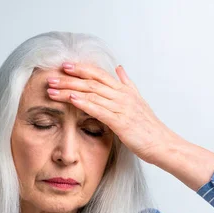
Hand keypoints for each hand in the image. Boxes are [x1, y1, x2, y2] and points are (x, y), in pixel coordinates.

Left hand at [46, 62, 181, 164]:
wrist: (162, 144)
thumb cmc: (149, 127)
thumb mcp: (138, 101)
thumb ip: (127, 84)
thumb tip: (119, 68)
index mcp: (125, 90)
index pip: (99, 74)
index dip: (81, 68)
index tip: (64, 66)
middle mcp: (122, 95)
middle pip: (91, 82)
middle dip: (69, 79)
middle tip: (51, 77)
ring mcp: (122, 107)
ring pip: (91, 93)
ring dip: (69, 90)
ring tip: (52, 89)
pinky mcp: (120, 121)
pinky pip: (99, 109)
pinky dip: (84, 103)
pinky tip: (71, 99)